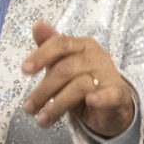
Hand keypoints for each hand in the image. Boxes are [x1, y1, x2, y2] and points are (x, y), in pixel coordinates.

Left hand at [20, 21, 134, 136]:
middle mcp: (96, 56)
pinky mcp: (118, 94)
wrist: (114, 103)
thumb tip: (37, 24)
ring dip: (57, 105)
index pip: (60, 44)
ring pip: (79, 86)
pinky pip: (110, 94)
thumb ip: (50, 47)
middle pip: (65, 69)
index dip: (41, 55)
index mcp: (82, 45)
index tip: (24, 70)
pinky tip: (91, 101)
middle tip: (28, 108)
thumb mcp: (64, 65)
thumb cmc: (84, 81)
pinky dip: (100, 98)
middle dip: (43, 90)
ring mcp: (108, 75)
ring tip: (42, 119)